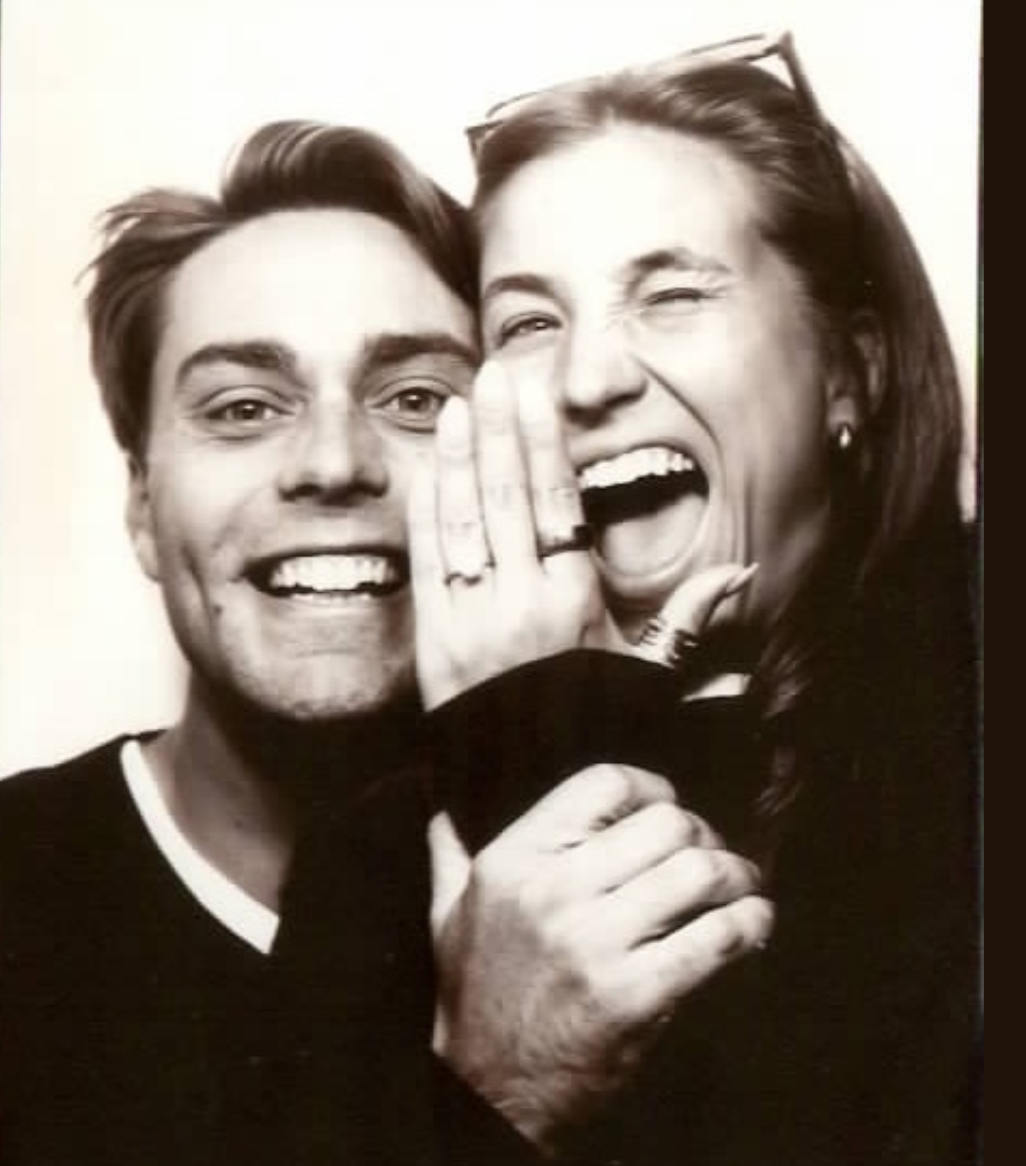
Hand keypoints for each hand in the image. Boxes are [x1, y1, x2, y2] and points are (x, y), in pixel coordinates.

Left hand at [409, 359, 755, 708]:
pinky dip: (426, 511)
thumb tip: (739, 574)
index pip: (557, 500)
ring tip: (458, 403)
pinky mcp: (432, 642)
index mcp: (574, 601)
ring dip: (458, 456)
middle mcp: (521, 603)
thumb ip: (687, 621)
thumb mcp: (647, 677)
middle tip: (494, 372)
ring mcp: (470, 621)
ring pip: (463, 519)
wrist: (529, 793)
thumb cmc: (593, 727)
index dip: (543, 439)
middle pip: (508, 495)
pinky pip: (426, 561)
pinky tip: (427, 468)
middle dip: (499, 427)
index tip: (535, 392)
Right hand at [429, 763, 774, 1152]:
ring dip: (735, 876)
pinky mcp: (633, 996)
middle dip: (704, 835)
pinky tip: (752, 923)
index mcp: (512, 861)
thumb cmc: (474, 997)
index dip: (651, 787)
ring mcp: (592, 944)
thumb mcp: (446, 914)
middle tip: (712, 856)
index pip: (603, 784)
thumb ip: (449, 853)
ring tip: (739, 888)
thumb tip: (441, 807)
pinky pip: (715, 938)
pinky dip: (749, 923)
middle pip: (665, 823)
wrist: (484, 1093)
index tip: (668, 806)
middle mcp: (552, 892)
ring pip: (698, 872)